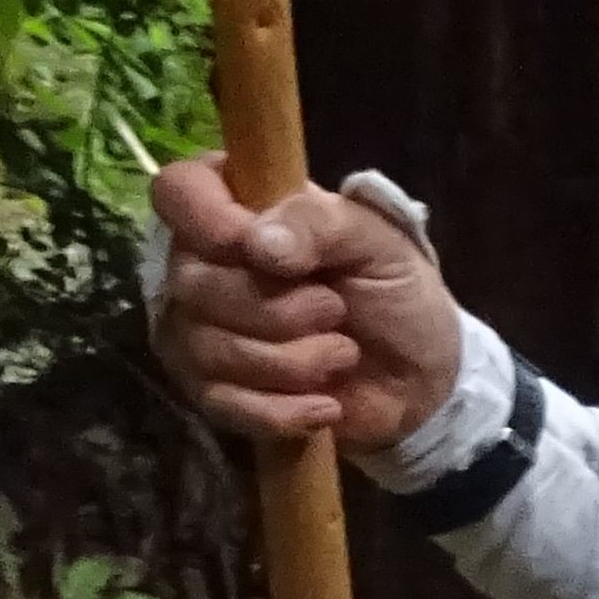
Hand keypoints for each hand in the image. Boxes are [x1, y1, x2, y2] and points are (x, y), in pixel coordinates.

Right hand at [152, 156, 463, 451]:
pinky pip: (222, 403)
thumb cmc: (395, 293)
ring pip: (208, 348)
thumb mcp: (380, 241)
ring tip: (342, 354)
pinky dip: (284, 410)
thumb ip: (320, 222)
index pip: (177, 189)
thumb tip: (259, 244)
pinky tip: (327, 404)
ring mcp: (199, 331)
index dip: (208, 217)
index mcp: (238, 209)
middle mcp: (203, 266)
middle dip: (278, 309)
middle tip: (335, 310)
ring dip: (293, 361)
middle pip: (193, 283)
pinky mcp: (213, 392)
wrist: (420, 378)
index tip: (260, 248)